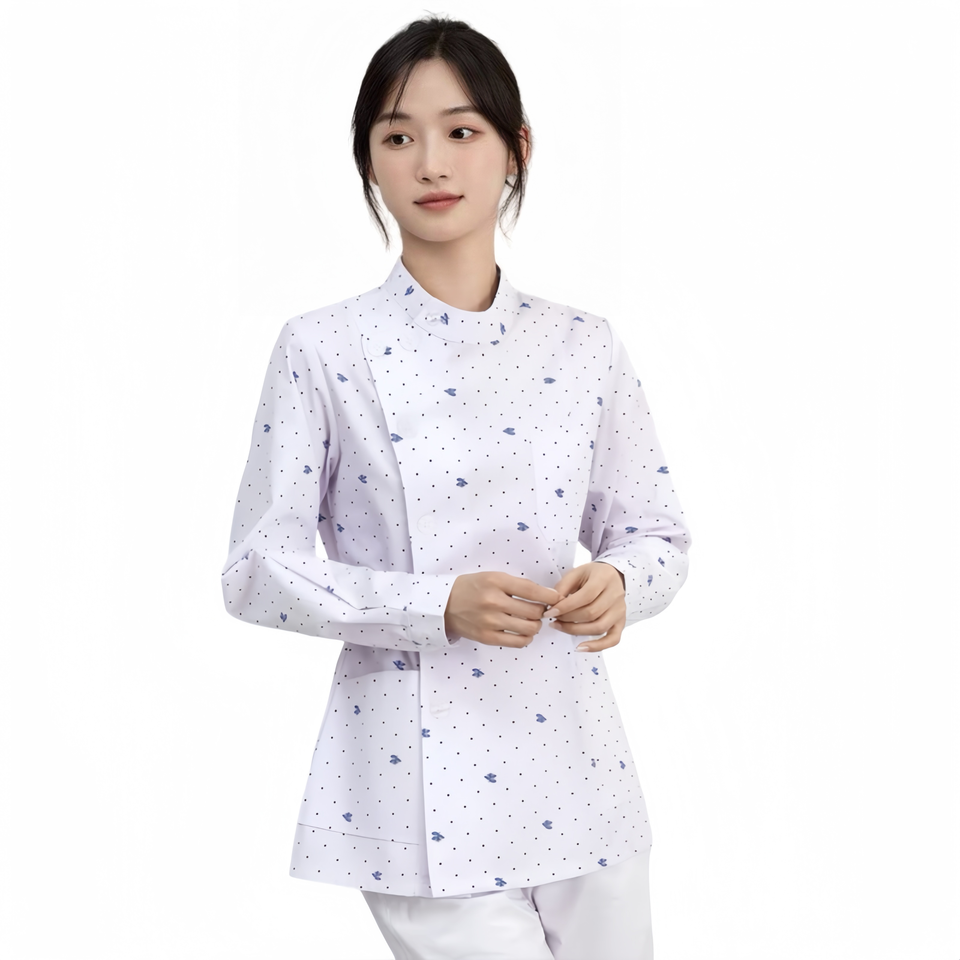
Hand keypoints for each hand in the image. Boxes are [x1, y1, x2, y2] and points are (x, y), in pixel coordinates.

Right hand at [444, 572, 562, 647]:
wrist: (444, 604)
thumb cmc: (470, 588)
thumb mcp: (492, 577)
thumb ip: (516, 584)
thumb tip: (545, 595)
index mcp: (496, 582)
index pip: (531, 590)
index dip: (549, 596)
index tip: (556, 598)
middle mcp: (493, 601)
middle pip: (533, 611)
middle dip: (542, 611)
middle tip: (540, 610)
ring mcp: (490, 621)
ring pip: (529, 628)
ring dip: (535, 625)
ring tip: (531, 621)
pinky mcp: (487, 637)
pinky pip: (517, 642)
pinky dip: (526, 638)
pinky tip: (523, 632)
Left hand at [545, 562, 625, 651]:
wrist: (612, 575)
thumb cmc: (591, 575)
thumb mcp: (576, 573)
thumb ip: (563, 587)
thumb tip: (552, 606)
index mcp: (604, 579)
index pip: (586, 596)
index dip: (566, 607)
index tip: (549, 612)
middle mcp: (616, 595)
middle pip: (591, 613)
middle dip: (568, 619)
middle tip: (554, 619)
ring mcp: (620, 610)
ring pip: (599, 627)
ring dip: (576, 631)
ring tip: (560, 627)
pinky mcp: (621, 622)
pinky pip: (612, 639)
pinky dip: (597, 646)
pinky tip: (580, 647)